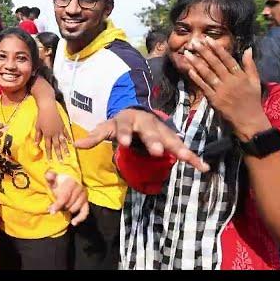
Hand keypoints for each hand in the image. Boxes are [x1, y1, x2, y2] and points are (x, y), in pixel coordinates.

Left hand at [35, 101, 70, 160]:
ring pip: (63, 142)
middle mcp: (54, 134)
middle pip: (57, 146)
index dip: (49, 154)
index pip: (48, 147)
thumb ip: (37, 136)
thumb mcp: (37, 127)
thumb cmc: (41, 117)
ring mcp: (59, 130)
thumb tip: (36, 144)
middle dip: (59, 154)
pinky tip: (71, 143)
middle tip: (61, 162)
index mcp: (47, 135)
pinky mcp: (63, 126)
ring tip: (68, 155)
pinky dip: (69, 138)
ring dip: (65, 149)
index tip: (50, 161)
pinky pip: (66, 134)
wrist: (48, 108)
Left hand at [44, 171, 88, 225]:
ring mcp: (84, 196)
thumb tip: (48, 175)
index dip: (58, 204)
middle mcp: (80, 189)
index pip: (64, 197)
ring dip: (67, 211)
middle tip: (55, 208)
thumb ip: (50, 176)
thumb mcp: (54, 179)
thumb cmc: (59, 183)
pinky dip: (79, 218)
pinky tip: (73, 222)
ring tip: (62, 209)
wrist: (69, 183)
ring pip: (74, 209)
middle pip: (69, 204)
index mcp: (71, 182)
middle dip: (61, 208)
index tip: (51, 211)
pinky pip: (85, 212)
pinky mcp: (86, 203)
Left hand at [74, 108, 209, 171]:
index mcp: (128, 119)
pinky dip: (193, 158)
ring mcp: (161, 131)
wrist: (138, 112)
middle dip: (154, 140)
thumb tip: (76, 145)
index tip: (124, 142)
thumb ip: (94, 137)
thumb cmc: (120, 124)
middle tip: (157, 151)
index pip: (124, 126)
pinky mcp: (171, 140)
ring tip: (185, 157)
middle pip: (150, 131)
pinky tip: (203, 168)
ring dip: (177, 148)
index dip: (124, 133)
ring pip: (169, 139)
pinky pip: (183, 149)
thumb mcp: (106, 128)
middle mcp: (147, 123)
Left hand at [185, 37, 268, 139]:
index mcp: (240, 76)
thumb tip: (248, 48)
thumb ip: (250, 65)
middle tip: (194, 42)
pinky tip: (189, 70)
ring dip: (196, 63)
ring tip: (187, 53)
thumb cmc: (252, 99)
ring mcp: (221, 90)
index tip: (208, 39)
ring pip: (207, 74)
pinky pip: (204, 87)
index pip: (227, 59)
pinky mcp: (214, 99)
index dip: (217, 49)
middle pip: (215, 64)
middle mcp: (230, 81)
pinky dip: (196, 78)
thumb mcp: (255, 81)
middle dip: (204, 52)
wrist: (249, 120)